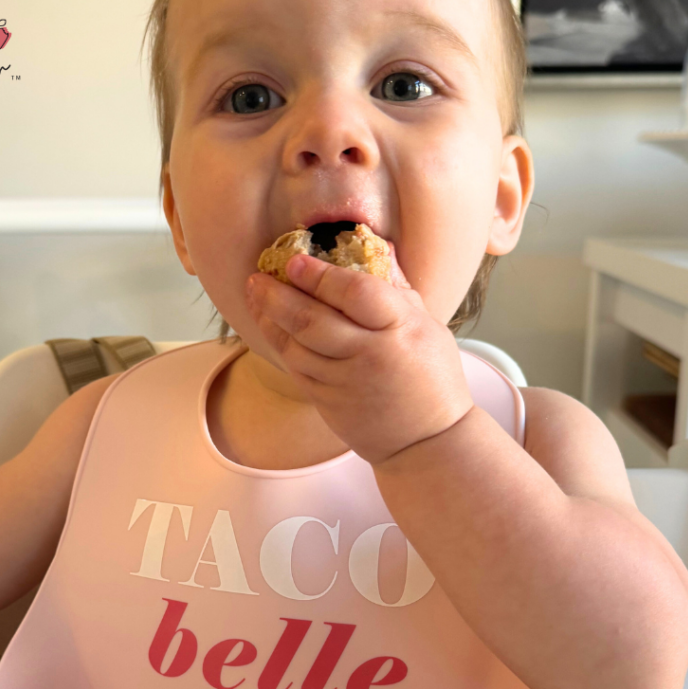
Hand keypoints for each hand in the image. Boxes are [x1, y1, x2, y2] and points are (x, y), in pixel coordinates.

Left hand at [244, 250, 473, 464]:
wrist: (426, 442)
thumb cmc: (432, 379)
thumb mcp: (428, 327)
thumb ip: (398, 290)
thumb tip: (374, 246)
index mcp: (400, 328)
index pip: (355, 292)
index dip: (320, 275)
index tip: (296, 260)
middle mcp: (370, 354)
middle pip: (313, 320)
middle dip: (278, 295)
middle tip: (257, 276)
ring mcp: (345, 382)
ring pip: (297, 346)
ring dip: (270, 319)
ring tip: (255, 296)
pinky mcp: (329, 403)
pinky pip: (296, 369)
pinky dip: (280, 344)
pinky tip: (270, 326)